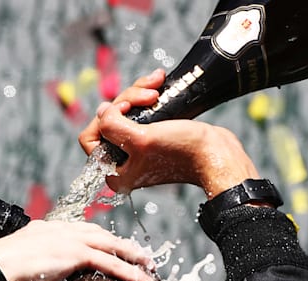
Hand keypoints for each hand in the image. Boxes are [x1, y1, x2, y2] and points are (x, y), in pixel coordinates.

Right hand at [0, 220, 156, 280]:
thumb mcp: (11, 263)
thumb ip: (24, 264)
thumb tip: (22, 277)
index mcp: (43, 229)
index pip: (78, 230)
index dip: (97, 238)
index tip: (109, 245)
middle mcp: (59, 229)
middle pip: (99, 233)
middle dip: (120, 243)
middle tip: (138, 254)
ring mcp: (69, 239)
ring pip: (110, 246)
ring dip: (133, 256)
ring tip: (149, 267)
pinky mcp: (75, 255)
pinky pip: (111, 263)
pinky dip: (130, 272)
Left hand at [80, 70, 260, 198]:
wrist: (217, 153)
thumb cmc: (182, 152)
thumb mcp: (140, 139)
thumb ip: (111, 126)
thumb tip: (102, 111)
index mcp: (116, 172)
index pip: (90, 138)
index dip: (105, 118)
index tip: (127, 110)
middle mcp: (124, 162)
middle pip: (109, 120)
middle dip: (127, 100)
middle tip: (149, 95)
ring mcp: (139, 149)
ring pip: (125, 110)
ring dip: (138, 92)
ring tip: (157, 84)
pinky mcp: (155, 135)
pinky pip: (141, 109)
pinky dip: (147, 94)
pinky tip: (160, 81)